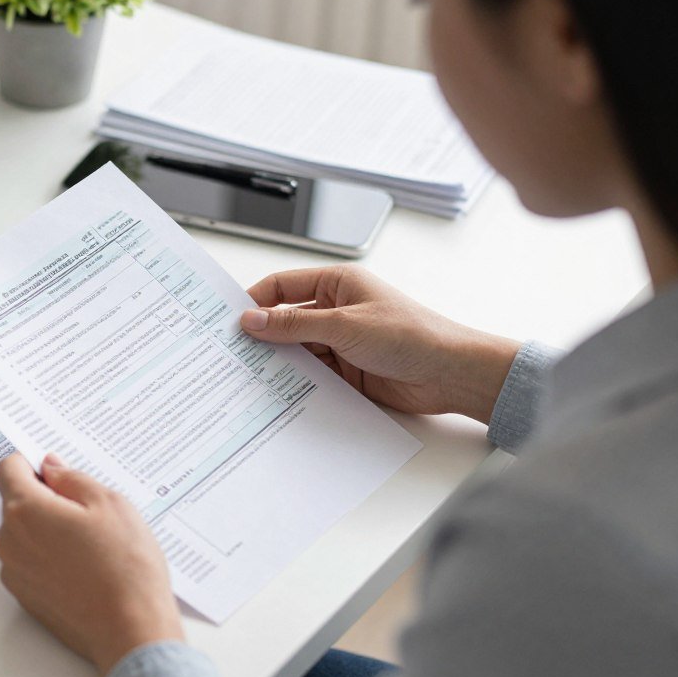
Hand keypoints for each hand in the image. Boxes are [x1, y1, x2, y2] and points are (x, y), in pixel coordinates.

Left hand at [0, 453, 183, 675]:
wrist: (131, 630)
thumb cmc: (125, 567)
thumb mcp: (109, 503)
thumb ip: (71, 478)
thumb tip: (52, 469)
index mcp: (25, 511)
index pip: (8, 468)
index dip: (32, 464)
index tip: (55, 471)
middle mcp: (9, 541)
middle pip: (16, 503)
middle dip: (46, 500)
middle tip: (89, 513)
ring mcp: (14, 573)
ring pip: (24, 534)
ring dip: (48, 531)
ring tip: (91, 546)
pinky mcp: (25, 597)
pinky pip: (31, 563)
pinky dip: (50, 559)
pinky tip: (84, 569)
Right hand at [240, 265, 519, 423]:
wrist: (448, 374)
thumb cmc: (410, 334)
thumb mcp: (344, 325)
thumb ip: (294, 325)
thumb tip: (252, 320)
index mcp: (336, 283)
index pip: (282, 287)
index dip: (255, 302)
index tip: (228, 320)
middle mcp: (335, 310)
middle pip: (285, 321)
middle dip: (261, 336)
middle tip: (230, 352)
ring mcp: (339, 342)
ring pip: (295, 351)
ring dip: (277, 362)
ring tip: (247, 376)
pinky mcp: (345, 371)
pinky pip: (310, 375)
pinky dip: (294, 382)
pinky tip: (276, 392)